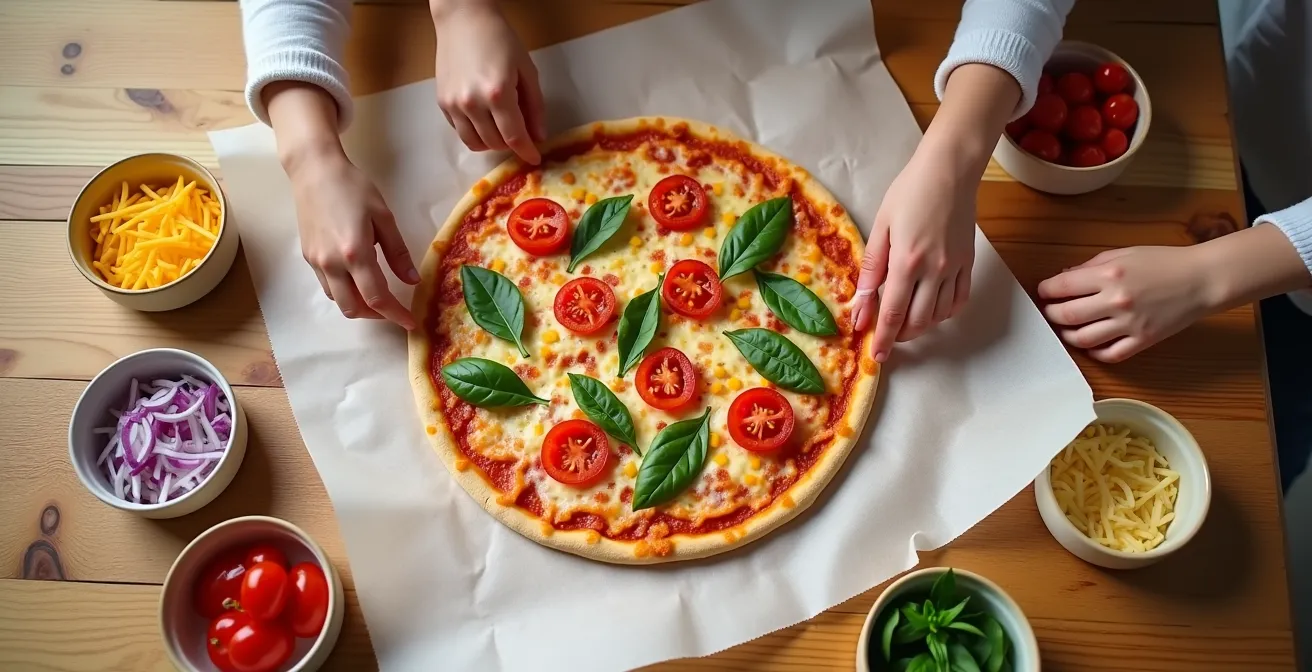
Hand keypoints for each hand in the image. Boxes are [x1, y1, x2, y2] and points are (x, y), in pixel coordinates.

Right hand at [287, 144, 419, 328]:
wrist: (314, 171)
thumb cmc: (353, 187)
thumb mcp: (384, 217)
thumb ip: (397, 252)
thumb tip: (411, 280)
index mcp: (355, 253)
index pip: (377, 298)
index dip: (395, 314)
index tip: (410, 323)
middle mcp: (332, 263)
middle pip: (353, 308)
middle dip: (376, 315)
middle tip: (393, 309)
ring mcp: (316, 262)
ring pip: (338, 300)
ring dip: (358, 305)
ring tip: (376, 295)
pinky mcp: (308, 257)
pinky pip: (327, 286)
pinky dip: (344, 292)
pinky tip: (356, 280)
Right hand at [433, 0, 544, 163]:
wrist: (463, 20)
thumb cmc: (499, 39)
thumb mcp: (526, 70)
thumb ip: (534, 106)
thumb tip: (538, 136)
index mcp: (498, 94)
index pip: (515, 137)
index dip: (527, 151)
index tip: (535, 159)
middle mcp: (473, 103)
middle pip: (495, 143)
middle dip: (511, 144)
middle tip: (519, 133)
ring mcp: (454, 105)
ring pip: (474, 143)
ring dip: (492, 143)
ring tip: (501, 129)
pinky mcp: (442, 103)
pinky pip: (460, 131)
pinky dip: (475, 132)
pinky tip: (483, 118)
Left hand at [852, 146, 975, 361]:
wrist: (949, 170)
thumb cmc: (909, 192)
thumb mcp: (881, 227)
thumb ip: (871, 271)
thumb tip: (860, 307)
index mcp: (907, 261)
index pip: (893, 313)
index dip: (882, 339)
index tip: (875, 356)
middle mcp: (934, 270)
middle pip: (918, 321)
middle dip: (900, 336)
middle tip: (886, 338)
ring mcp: (955, 268)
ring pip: (940, 315)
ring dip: (921, 326)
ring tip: (905, 323)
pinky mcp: (969, 262)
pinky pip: (959, 300)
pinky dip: (944, 313)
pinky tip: (931, 309)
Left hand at [1037, 246, 1212, 361]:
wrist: (1202, 279)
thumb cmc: (1164, 262)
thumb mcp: (1124, 254)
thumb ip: (1091, 266)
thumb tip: (1063, 278)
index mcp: (1110, 274)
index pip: (1062, 286)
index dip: (1046, 290)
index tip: (1044, 292)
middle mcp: (1116, 300)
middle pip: (1066, 315)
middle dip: (1051, 314)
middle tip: (1050, 311)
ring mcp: (1129, 324)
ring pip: (1083, 339)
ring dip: (1068, 335)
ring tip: (1066, 328)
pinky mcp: (1143, 340)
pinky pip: (1110, 354)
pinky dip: (1094, 352)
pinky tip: (1090, 344)